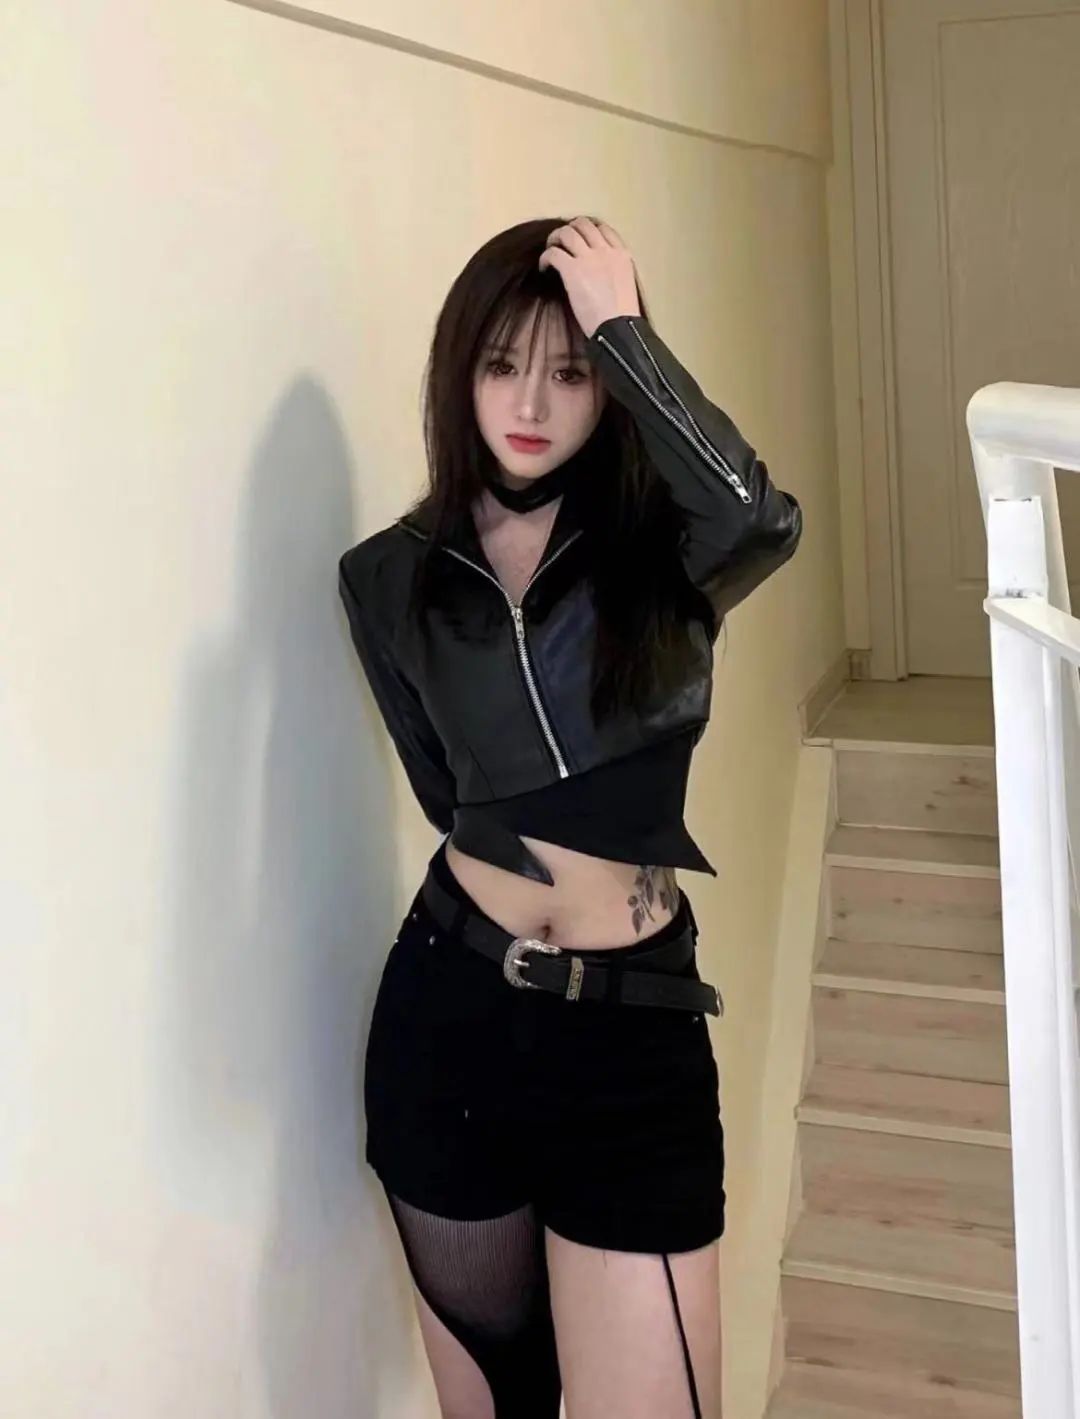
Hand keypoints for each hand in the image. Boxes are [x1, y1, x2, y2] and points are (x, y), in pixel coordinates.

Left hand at [537, 217, 641, 338]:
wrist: (617, 327)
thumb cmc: (621, 316)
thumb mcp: (625, 284)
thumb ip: (613, 271)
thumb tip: (598, 272)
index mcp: (621, 255)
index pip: (603, 229)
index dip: (588, 230)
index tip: (580, 238)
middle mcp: (605, 251)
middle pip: (583, 224)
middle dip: (570, 229)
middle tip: (561, 241)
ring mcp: (589, 258)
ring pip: (567, 232)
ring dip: (555, 238)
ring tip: (550, 250)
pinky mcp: (573, 270)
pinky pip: (553, 253)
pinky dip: (545, 258)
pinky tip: (544, 268)